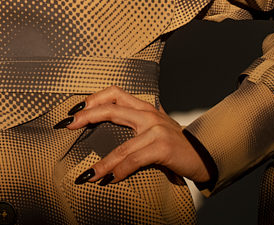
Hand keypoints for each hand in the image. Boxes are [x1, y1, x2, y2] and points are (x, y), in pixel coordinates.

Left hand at [57, 85, 210, 184]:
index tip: (73, 111)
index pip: (114, 94)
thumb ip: (138, 123)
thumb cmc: (178, 143)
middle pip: (111, 109)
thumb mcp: (157, 127)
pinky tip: (110, 180)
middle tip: (68, 126)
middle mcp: (149, 115)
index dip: (92, 99)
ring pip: (121, 146)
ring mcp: (156, 130)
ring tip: (88, 175)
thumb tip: (113, 124)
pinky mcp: (162, 147)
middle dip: (86, 117)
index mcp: (145, 108)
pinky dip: (120, 171)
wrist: (205, 154)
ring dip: (102, 164)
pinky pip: (135, 160)